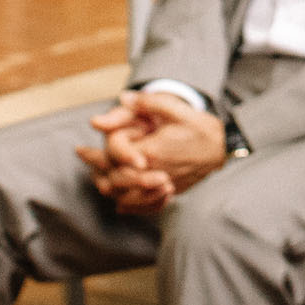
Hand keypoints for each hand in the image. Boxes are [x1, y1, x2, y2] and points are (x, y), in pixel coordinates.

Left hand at [74, 89, 227, 213]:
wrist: (224, 149)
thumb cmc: (201, 128)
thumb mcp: (176, 110)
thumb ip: (149, 103)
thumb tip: (123, 98)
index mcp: (151, 152)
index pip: (114, 158)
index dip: (95, 155)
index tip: (80, 150)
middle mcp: (153, 173)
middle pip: (115, 180)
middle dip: (96, 169)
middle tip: (82, 158)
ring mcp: (161, 186)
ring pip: (126, 197)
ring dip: (109, 187)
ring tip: (96, 177)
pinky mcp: (169, 192)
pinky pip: (143, 206)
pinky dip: (129, 205)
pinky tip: (120, 201)